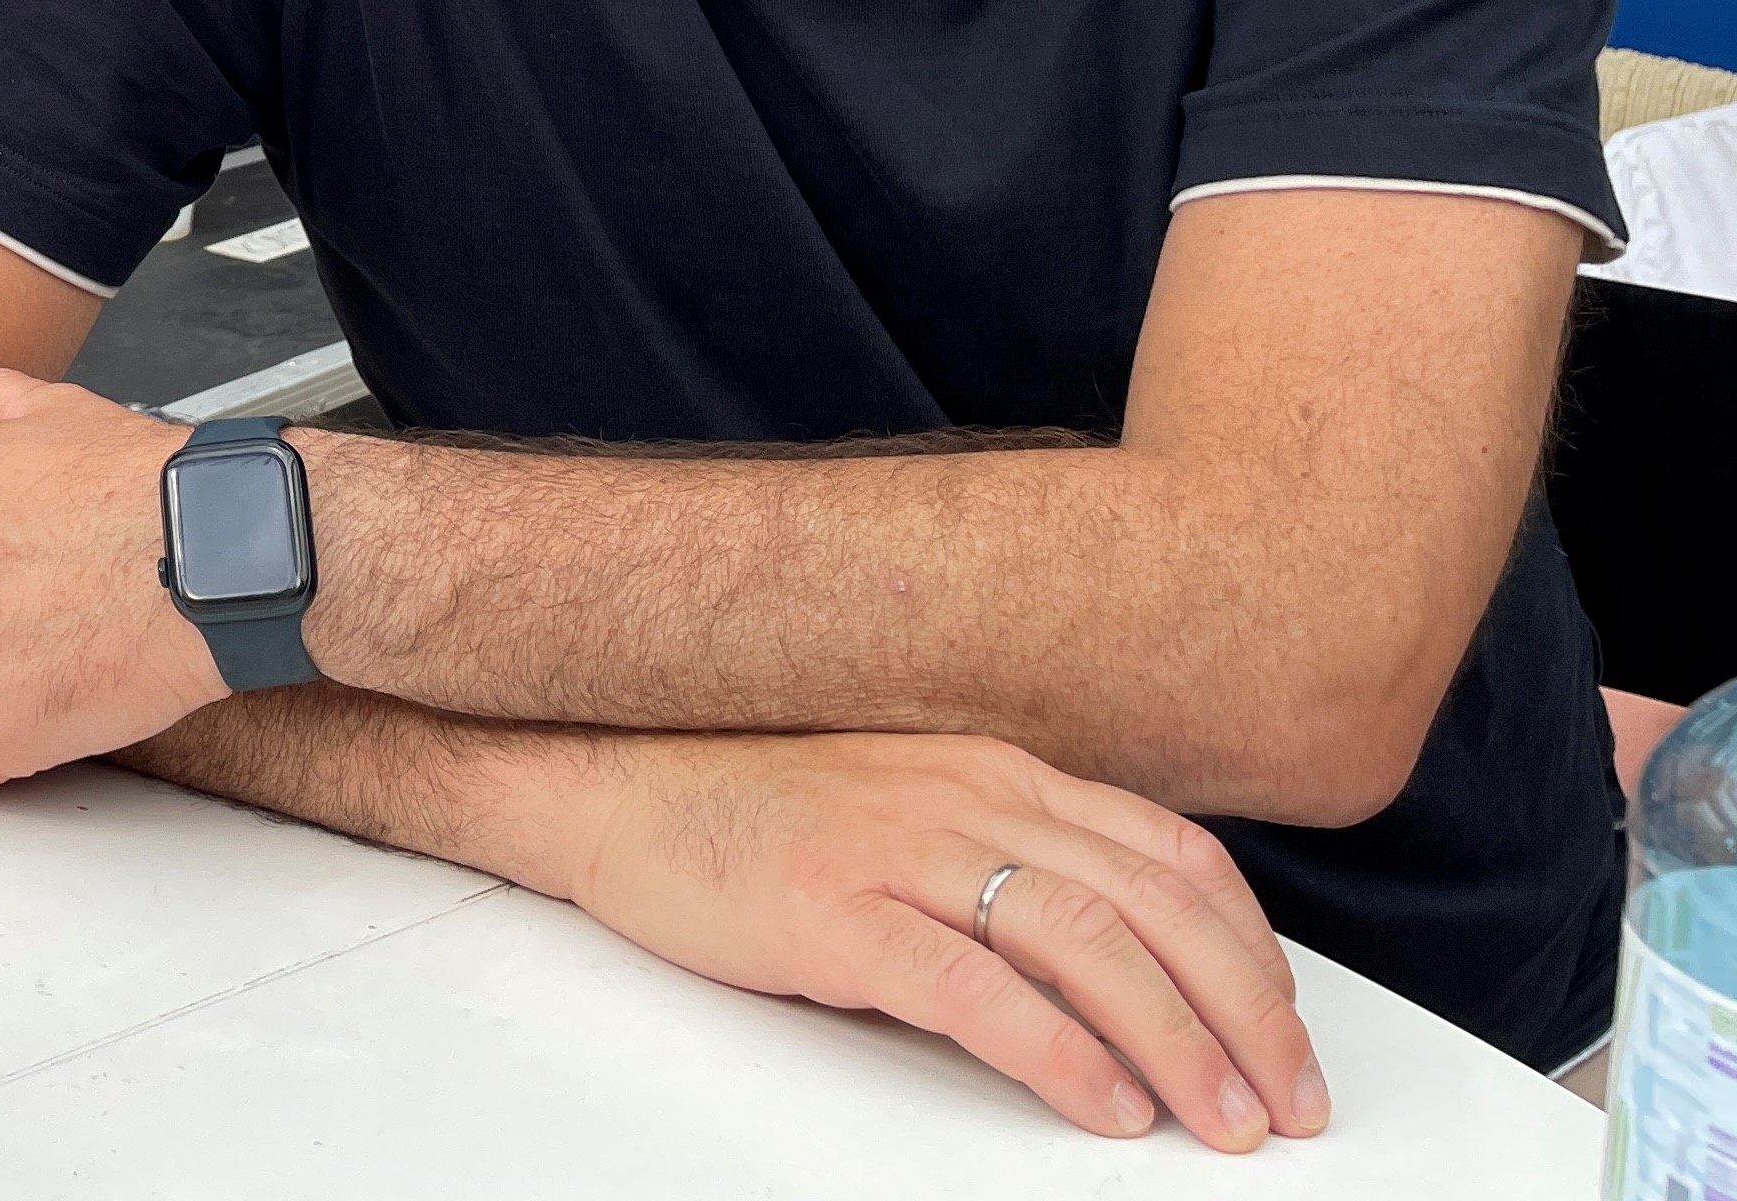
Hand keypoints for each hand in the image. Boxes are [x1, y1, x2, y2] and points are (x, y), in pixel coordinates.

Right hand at [546, 730, 1325, 1151]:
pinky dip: (1057, 1051)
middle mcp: (962, 794)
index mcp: (988, 769)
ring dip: (1177, 1041)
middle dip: (1245, 1012)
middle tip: (1287, 1105)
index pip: (1167, 851)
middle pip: (1152, 903)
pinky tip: (1102, 1102)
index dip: (1251, 948)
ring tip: (1219, 1122)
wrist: (603, 782)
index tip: (1287, 1031)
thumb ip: (999, 852)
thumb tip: (1115, 953)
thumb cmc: (745, 807)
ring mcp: (897, 847)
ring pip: (1087, 941)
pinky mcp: (831, 910)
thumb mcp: (901, 806)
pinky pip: (973, 986)